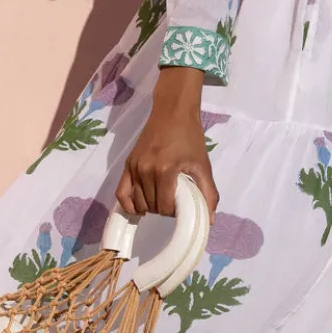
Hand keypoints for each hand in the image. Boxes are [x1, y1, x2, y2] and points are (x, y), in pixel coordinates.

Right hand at [116, 67, 218, 221]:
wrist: (173, 112)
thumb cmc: (191, 138)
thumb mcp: (202, 165)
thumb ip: (208, 193)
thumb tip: (210, 220)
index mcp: (165, 170)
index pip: (164, 206)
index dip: (174, 211)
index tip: (182, 205)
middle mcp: (145, 170)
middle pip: (151, 206)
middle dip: (163, 209)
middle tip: (174, 202)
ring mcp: (134, 167)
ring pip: (137, 201)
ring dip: (149, 207)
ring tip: (162, 200)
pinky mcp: (128, 164)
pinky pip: (121, 192)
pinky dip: (128, 204)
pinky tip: (139, 208)